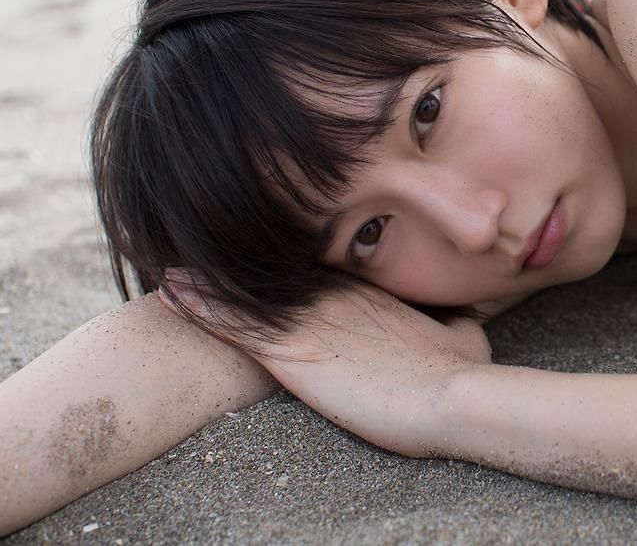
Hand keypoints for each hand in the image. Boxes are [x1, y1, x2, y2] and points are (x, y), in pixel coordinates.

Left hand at [159, 274, 491, 456]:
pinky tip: (170, 290)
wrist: (450, 395)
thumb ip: (454, 321)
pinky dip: (200, 305)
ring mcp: (312, 320)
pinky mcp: (293, 352)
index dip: (291, 263)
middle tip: (203, 243)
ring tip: (172, 265)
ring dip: (208, 279)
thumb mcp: (464, 335)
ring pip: (249, 292)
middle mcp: (335, 297)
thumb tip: (465, 314)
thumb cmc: (458, 371)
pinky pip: (234, 324)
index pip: (322, 273)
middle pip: (280, 275)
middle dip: (242, 265)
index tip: (265, 248)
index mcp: (370, 294)